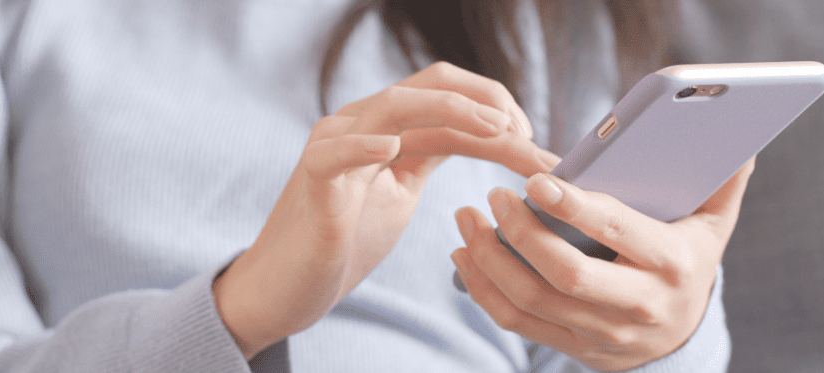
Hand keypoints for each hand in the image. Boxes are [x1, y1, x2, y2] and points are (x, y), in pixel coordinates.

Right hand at [213, 62, 559, 358]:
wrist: (288, 286)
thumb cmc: (346, 238)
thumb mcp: (402, 189)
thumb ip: (431, 155)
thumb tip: (489, 137)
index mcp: (387, 127)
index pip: (449, 96)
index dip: (497, 108)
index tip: (535, 141)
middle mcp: (361, 124)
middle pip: (430, 86)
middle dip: (488, 101)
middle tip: (526, 133)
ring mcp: (334, 146)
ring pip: (393, 105)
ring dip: (451, 111)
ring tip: (494, 128)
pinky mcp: (313, 181)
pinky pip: (334, 153)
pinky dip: (362, 144)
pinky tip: (392, 147)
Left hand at [451, 159, 754, 370]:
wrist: (680, 338)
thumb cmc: (688, 262)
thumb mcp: (713, 225)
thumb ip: (722, 181)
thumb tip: (738, 138)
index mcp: (671, 264)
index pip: (616, 232)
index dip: (573, 207)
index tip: (536, 181)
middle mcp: (637, 305)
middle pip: (565, 274)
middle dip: (519, 232)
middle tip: (492, 194)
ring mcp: (602, 333)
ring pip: (531, 300)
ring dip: (489, 259)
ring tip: (467, 218)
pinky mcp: (574, 348)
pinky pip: (517, 322)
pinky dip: (483, 289)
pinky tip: (467, 256)